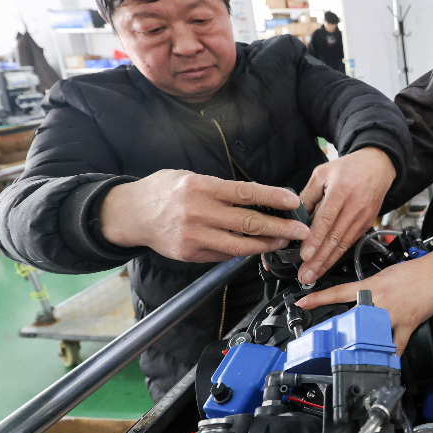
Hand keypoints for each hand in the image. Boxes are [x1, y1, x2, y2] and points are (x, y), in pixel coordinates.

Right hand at [98, 170, 309, 261]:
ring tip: (283, 242)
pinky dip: (241, 251)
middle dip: (280, 228)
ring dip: (266, 245)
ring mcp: (193, 236)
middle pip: (248, 222)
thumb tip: (258, 199)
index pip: (245, 193)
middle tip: (301, 231)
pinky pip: (223, 255)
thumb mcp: (190, 178)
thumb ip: (221, 190)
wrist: (131, 214)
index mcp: (200, 187)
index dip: (273, 198)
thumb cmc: (164, 191)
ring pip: (239, 245)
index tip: (294, 201)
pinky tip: (255, 248)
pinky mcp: (189, 254)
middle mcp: (198, 212)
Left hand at [296, 247, 432, 352]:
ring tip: (353, 352)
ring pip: (372, 333)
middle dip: (341, 329)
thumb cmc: (415, 272)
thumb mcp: (385, 275)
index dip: (318, 298)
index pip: (339, 292)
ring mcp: (393, 314)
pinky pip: (397, 345)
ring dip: (363, 343)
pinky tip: (385, 362)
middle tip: (328, 339)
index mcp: (372, 285)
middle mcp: (379, 300)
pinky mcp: (408, 324)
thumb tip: (357, 298)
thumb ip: (369, 288)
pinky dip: (391, 355)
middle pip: (352, 318)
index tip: (302, 303)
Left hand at [297, 147, 396, 283]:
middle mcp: (355, 206)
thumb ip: (308, 196)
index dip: (315, 238)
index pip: (326, 218)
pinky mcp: (366, 224)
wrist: (378, 166)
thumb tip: (294, 218)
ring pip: (343, 244)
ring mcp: (363, 217)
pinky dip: (337, 256)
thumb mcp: (322, 174)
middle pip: (335, 237)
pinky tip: (326, 265)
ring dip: (327, 262)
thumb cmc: (349, 168)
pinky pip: (349, 243)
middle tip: (305, 275)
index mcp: (341, 190)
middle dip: (318, 259)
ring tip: (313, 275)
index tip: (305, 255)